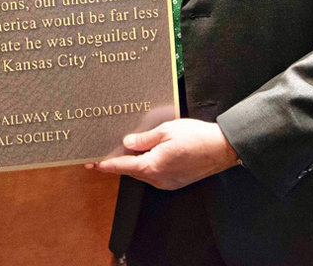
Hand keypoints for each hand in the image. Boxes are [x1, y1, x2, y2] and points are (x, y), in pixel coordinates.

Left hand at [90, 119, 238, 189]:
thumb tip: (127, 142)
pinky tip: (143, 154)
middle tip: (101, 154)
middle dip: (117, 162)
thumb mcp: (165, 131)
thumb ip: (144, 138)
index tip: (91, 164)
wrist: (222, 149)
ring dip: (132, 163)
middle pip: (131, 171)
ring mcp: (167, 182)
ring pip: (143, 172)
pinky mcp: (175, 180)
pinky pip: (154, 173)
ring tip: (121, 150)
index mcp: (152, 167)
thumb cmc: (195, 137)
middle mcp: (158, 179)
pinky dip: (145, 164)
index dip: (105, 164)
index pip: (122, 166)